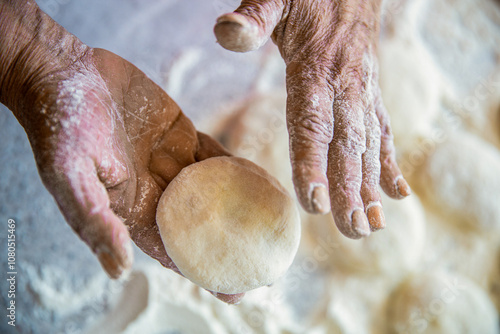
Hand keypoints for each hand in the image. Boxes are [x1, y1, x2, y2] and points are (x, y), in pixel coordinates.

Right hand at [0, 2, 240, 303]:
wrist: (67, 74)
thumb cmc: (60, 126)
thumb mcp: (69, 175)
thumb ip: (95, 219)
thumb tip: (120, 270)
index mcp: (132, 209)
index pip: (173, 250)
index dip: (203, 271)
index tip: (234, 292)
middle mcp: (157, 191)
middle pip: (202, 227)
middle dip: (231, 246)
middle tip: (266, 263)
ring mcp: (173, 162)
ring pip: (215, 192)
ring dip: (242, 209)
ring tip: (273, 225)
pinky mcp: (182, 134)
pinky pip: (216, 156)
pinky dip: (238, 168)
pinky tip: (261, 180)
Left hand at [214, 0, 410, 238]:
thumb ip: (253, 18)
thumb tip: (226, 32)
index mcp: (315, 70)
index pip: (313, 124)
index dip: (314, 164)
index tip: (317, 204)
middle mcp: (345, 88)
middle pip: (346, 146)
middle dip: (350, 191)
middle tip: (353, 231)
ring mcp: (362, 94)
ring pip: (368, 148)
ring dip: (371, 189)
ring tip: (372, 227)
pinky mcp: (370, 97)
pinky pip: (382, 134)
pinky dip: (390, 166)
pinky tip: (397, 195)